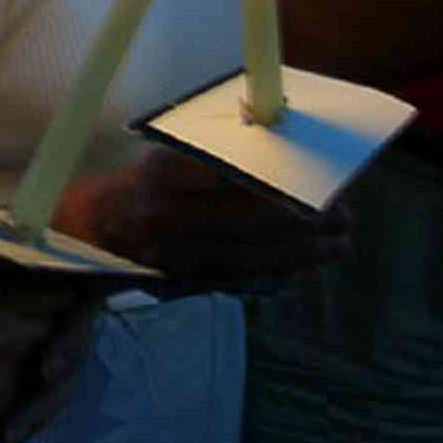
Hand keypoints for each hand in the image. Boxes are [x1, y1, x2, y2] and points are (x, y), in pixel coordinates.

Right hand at [0, 245, 101, 442]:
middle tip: (71, 303)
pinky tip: (14, 376)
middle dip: (64, 310)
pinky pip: (31, 401)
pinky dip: (29, 387)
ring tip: (40, 341)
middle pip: (63, 319)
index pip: (59, 277)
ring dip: (50, 349)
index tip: (80, 269)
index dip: (73, 272)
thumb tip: (30, 246)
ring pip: (53, 362)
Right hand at [70, 147, 347, 289]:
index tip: (321, 190)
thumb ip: (217, 161)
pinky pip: (237, 285)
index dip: (282, 192)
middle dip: (304, 227)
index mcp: (163, 178)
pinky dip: (275, 279)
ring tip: (337, 246)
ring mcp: (172, 257)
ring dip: (301, 258)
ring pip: (249, 262)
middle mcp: (165, 221)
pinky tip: (303, 271)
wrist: (99, 226)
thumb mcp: (172, 156)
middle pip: (249, 228)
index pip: (233, 187)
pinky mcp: (180, 283)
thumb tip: (281, 157)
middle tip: (343, 220)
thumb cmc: (148, 181)